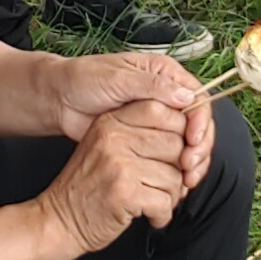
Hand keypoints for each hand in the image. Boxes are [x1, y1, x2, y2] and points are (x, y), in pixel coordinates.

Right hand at [38, 102, 194, 253]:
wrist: (59, 220)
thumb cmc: (86, 187)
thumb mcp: (104, 146)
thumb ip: (138, 133)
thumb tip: (186, 134)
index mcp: (111, 122)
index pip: (161, 109)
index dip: (178, 132)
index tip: (176, 151)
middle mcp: (114, 138)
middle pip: (175, 144)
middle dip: (176, 169)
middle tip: (161, 184)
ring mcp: (119, 165)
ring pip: (175, 176)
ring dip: (169, 196)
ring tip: (149, 201)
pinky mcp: (125, 193)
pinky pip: (166, 202)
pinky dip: (162, 215)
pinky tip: (148, 215)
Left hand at [52, 49, 212, 189]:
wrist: (60, 98)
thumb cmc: (84, 80)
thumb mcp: (117, 79)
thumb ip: (153, 87)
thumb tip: (186, 97)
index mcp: (165, 75)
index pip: (198, 98)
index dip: (201, 122)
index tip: (193, 140)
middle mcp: (167, 97)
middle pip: (198, 124)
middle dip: (200, 147)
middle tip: (190, 167)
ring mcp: (157, 120)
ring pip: (188, 143)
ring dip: (193, 163)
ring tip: (186, 180)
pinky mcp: (146, 140)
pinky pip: (170, 156)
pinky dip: (177, 171)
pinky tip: (176, 184)